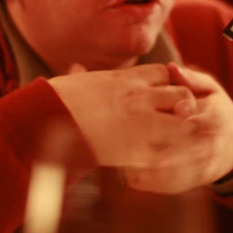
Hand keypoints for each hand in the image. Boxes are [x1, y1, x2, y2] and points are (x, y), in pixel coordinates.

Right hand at [48, 64, 195, 166]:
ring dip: (179, 133)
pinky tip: (156, 162)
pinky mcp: (139, 150)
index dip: (165, 85)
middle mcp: (140, 97)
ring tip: (167, 144)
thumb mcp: (74, 82)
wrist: (49, 121)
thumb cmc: (57, 101)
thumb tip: (76, 69)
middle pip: (182, 95)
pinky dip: (166, 159)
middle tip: (170, 121)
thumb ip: (82, 76)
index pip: (165, 73)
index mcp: (126, 79)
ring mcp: (143, 123)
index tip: (157, 98)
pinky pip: (168, 153)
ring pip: (183, 124)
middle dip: (181, 108)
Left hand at [124, 64, 232, 193]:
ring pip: (177, 171)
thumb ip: (191, 79)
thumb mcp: (211, 89)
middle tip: (122, 147)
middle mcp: (210, 142)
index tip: (138, 124)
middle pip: (179, 149)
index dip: (163, 123)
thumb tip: (171, 67)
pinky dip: (155, 185)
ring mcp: (206, 164)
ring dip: (149, 172)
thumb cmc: (217, 110)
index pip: (186, 119)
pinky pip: (177, 185)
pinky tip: (134, 180)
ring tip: (123, 168)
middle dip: (152, 150)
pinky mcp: (200, 180)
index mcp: (212, 116)